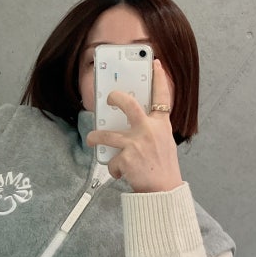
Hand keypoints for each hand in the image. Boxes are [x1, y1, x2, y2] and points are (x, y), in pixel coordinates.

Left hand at [86, 59, 182, 192]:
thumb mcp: (164, 142)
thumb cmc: (163, 167)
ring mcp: (136, 143)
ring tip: (91, 139)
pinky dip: (114, 168)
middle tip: (109, 98)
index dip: (159, 78)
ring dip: (95, 137)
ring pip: (106, 134)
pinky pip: (112, 160)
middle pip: (128, 104)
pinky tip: (122, 173)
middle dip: (115, 98)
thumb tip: (133, 120)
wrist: (164, 192)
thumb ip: (152, 129)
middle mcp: (149, 130)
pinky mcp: (126, 158)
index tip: (156, 63)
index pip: (162, 97)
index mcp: (161, 125)